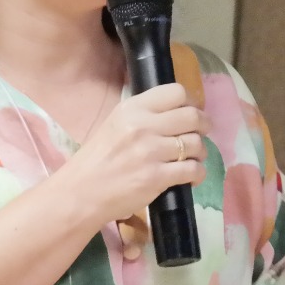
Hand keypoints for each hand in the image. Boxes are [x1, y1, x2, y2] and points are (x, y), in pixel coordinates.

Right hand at [62, 82, 207, 224]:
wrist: (81, 193)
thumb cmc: (97, 159)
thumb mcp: (115, 124)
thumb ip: (143, 115)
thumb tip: (176, 112)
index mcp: (132, 108)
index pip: (176, 92)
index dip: (190, 103)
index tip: (190, 114)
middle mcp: (143, 125)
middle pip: (192, 116)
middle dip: (203, 126)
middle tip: (200, 134)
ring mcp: (151, 152)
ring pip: (196, 144)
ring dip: (200, 152)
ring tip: (192, 159)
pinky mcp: (157, 177)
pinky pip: (193, 170)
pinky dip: (198, 173)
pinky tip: (191, 177)